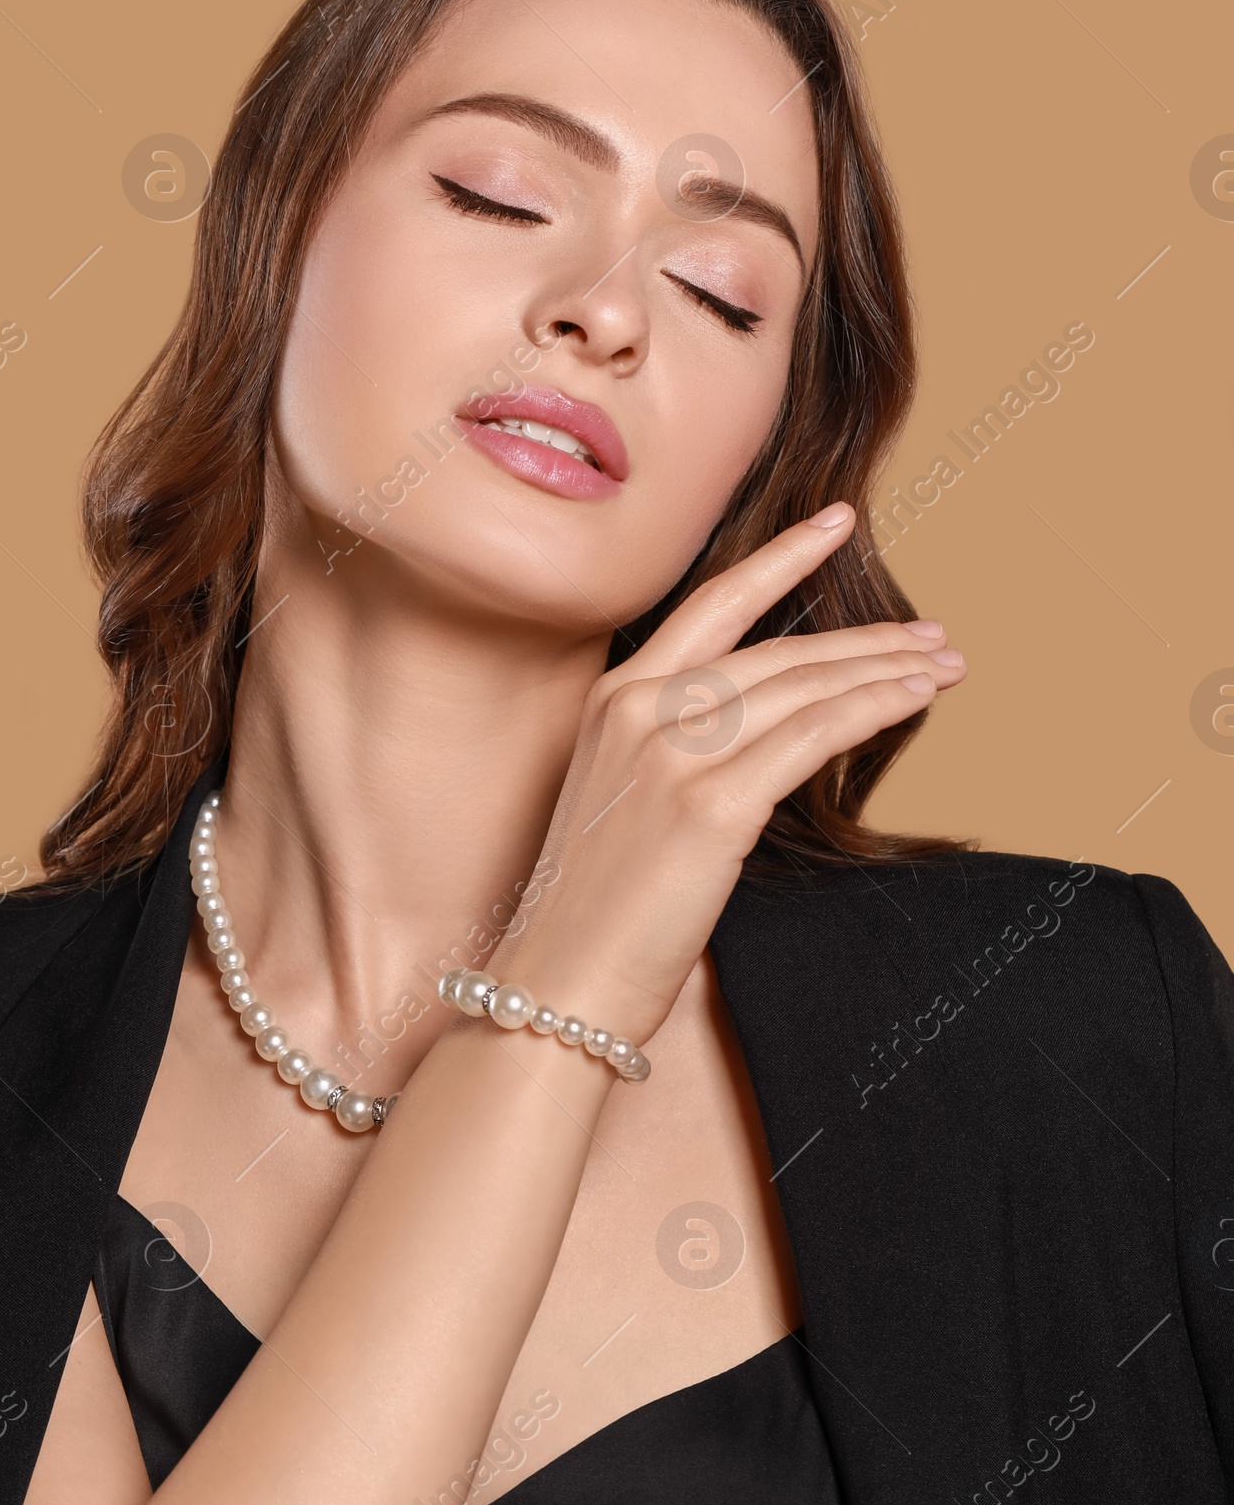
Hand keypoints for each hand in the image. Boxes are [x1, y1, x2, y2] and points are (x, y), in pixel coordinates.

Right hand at [488, 504, 965, 1045]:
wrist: (561, 980)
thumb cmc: (596, 904)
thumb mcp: (623, 794)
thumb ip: (678, 745)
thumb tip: (766, 724)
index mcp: (615, 697)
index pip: (714, 604)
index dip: (783, 557)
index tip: (838, 523)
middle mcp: (640, 709)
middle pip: (778, 649)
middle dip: (866, 636)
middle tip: (933, 634)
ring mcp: (673, 754)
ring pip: (803, 685)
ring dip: (886, 669)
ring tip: (943, 665)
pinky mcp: (710, 805)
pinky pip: (812, 737)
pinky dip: (871, 709)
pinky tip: (914, 700)